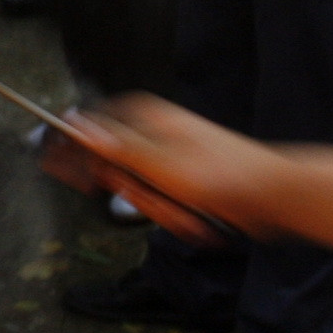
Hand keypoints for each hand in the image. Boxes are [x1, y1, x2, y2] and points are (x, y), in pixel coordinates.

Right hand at [37, 94, 281, 240]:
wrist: (271, 196)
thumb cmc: (223, 174)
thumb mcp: (157, 162)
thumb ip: (112, 147)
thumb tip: (74, 128)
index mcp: (144, 117)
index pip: (89, 130)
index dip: (75, 154)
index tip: (61, 170)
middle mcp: (154, 135)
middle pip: (113, 172)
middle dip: (135, 195)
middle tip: (155, 197)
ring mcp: (169, 161)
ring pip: (138, 194)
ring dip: (160, 210)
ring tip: (187, 208)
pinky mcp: (182, 183)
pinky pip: (160, 205)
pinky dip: (175, 215)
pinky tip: (195, 215)